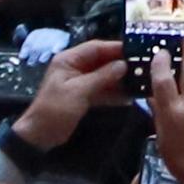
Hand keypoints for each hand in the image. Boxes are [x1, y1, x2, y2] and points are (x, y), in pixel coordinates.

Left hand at [10, 35, 130, 155]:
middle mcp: (76, 67)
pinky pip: (103, 90)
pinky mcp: (84, 96)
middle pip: (102, 61)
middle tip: (143, 66)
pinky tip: (130, 96)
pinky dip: (114, 93)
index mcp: (69, 60)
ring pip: (104, 76)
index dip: (116, 48)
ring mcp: (80, 82)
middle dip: (121, 64)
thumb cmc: (55, 109)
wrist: (40, 136)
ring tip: (140, 81)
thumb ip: (101, 77)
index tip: (136, 50)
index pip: (96, 48)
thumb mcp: (78, 91)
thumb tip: (123, 65)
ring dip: (120, 79)